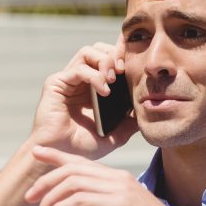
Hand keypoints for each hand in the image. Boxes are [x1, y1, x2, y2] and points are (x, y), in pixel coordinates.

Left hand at [25, 146, 204, 205]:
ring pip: (73, 184)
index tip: (36, 152)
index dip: (57, 156)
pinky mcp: (120, 205)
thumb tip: (87, 204)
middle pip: (72, 170)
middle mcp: (119, 178)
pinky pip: (80, 201)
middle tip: (28, 197)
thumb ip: (107, 203)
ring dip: (50, 200)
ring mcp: (120, 190)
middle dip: (46, 182)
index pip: (82, 161)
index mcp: (119, 178)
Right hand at [31, 39, 137, 159]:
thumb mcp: (116, 134)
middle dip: (115, 54)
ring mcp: (68, 81)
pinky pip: (78, 69)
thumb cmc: (83, 147)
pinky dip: (94, 76)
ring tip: (114, 79)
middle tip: (124, 71)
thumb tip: (149, 108)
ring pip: (88, 52)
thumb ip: (131, 121)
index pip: (110, 59)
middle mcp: (80, 80)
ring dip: (105, 61)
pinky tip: (104, 90)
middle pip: (99, 49)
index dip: (123, 56)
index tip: (138, 65)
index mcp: (93, 87)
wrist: (62, 157)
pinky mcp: (56, 84)